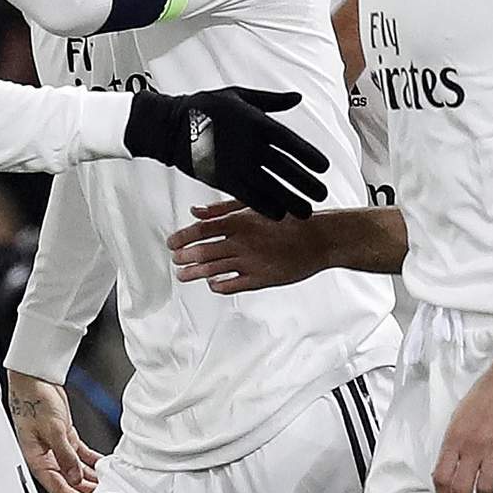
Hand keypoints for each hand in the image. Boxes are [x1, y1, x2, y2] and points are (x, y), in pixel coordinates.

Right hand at [6, 371, 101, 492]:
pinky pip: (79, 454)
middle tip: (103, 491)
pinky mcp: (64, 437)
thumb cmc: (34, 401)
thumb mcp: (54, 429)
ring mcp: (55, 447)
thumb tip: (75, 476)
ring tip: (105, 480)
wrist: (35, 381)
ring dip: (89, 475)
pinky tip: (101, 464)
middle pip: (67, 480)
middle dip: (84, 488)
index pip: (56, 486)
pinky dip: (90, 460)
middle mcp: (45, 456)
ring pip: (74, 468)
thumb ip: (65, 455)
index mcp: (36, 459)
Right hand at [124, 87, 328, 219]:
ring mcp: (238, 165)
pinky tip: (279, 215)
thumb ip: (271, 101)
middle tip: (323, 194)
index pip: (292, 143)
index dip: (309, 156)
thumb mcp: (240, 96)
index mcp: (258, 124)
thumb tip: (296, 97)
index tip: (324, 167)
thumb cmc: (206, 107)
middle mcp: (251, 146)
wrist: (171, 126)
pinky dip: (265, 207)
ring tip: (307, 212)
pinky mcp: (223, 179)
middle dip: (306, 183)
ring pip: (271, 187)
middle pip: (286, 169)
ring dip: (291, 201)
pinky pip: (249, 197)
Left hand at [168, 199, 333, 292]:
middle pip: (201, 253)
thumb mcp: (257, 206)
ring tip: (183, 275)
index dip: (181, 238)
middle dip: (183, 258)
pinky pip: (230, 286)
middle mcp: (242, 243)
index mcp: (240, 222)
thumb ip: (224, 208)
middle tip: (176, 259)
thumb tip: (196, 211)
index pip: (201, 230)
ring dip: (193, 274)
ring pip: (211, 271)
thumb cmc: (292, 219)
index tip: (171, 243)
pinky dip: (216, 286)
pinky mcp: (260, 279)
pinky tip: (212, 284)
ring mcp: (250, 263)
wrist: (321, 238)